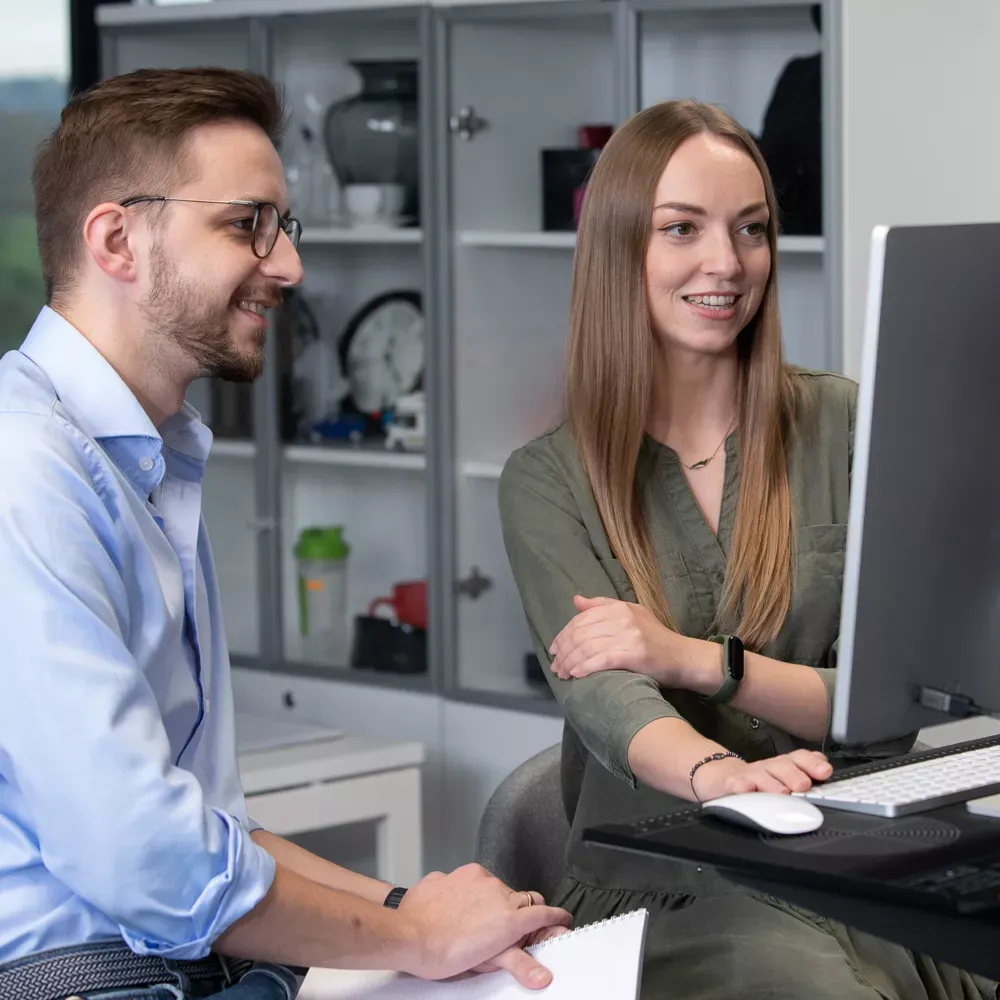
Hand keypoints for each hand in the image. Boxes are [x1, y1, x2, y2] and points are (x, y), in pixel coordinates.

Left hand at [396, 864, 571, 987]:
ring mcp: (478, 879)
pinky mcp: (459, 872)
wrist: (408, 934)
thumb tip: (543, 976)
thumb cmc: (443, 953)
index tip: (561, 920)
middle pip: (523, 899)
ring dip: (495, 902)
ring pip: (498, 888)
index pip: (543, 912)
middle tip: (511, 932)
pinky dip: (474, 893)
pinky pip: (474, 881)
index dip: (555, 917)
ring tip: (479, 923)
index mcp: (509, 916)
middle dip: (522, 913)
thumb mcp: (485, 962)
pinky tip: (461, 909)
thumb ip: (519, 964)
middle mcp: (498, 891)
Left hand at [548, 595, 692, 683]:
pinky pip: (602, 660)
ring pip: (588, 648)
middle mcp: (622, 618)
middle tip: (555, 666)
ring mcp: (629, 636)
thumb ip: (601, 606)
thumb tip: (576, 600)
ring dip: (570, 662)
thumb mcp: (630, 613)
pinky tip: (576, 675)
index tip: (554, 649)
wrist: (682, 657)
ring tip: (562, 674)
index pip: (581, 619)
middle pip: (581, 634)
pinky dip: (585, 668)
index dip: (563, 635)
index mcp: (618, 607)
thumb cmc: (655, 637)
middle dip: (563, 651)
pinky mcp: (634, 655)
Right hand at [692, 749, 832, 801]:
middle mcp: (768, 767)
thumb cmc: (760, 782)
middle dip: (794, 774)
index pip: (800, 758)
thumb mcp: (783, 777)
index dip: (812, 763)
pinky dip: (741, 788)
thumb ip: (805, 772)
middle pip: (782, 766)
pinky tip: (746, 791)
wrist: (722, 778)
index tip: (825, 772)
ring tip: (781, 793)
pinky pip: (736, 785)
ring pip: (761, 776)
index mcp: (783, 766)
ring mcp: (749, 775)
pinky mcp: (731, 785)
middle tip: (803, 785)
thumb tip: (827, 768)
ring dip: (772, 784)